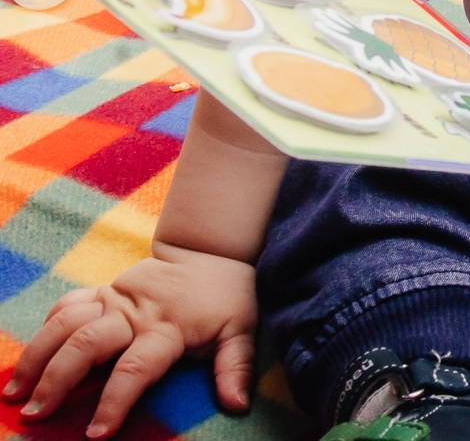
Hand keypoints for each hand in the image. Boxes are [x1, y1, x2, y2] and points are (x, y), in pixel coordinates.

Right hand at [6, 245, 255, 436]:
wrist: (209, 252)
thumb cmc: (226, 298)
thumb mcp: (241, 329)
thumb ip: (235, 367)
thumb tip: (236, 406)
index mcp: (167, 328)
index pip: (135, 369)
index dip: (114, 402)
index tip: (95, 434)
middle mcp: (134, 314)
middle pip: (87, 344)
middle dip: (57, 380)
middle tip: (34, 414)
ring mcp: (113, 299)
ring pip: (66, 323)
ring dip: (37, 356)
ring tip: (15, 392)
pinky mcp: (101, 291)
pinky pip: (66, 305)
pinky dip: (45, 328)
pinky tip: (30, 358)